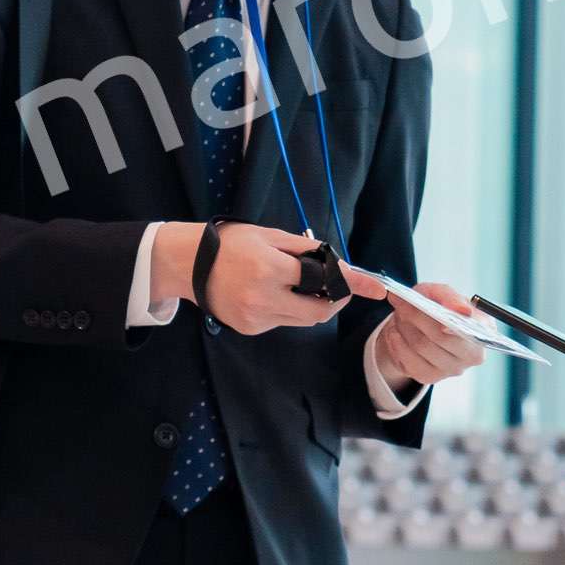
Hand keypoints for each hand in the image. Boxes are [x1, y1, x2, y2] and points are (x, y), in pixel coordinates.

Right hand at [153, 221, 347, 335]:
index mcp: (270, 268)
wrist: (188, 264)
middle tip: (337, 287)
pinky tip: (270, 293)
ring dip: (310, 304)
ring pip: (303, 319)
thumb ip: (307, 251)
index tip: (376, 288)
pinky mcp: (250, 329)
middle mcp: (264, 297)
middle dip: (335, 300)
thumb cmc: (231, 243)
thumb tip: (341, 265)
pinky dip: (287, 309)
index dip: (352, 284)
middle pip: (320, 312)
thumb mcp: (270, 235)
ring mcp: (256, 317)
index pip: (324, 280)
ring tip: (293, 283)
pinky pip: (283, 322)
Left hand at [350, 273, 486, 391]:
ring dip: (406, 329)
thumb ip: (450, 297)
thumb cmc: (434, 306)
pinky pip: (410, 363)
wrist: (415, 326)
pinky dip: (398, 345)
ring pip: (422, 347)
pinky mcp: (432, 377)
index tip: (442, 321)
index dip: (457, 326)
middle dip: (419, 318)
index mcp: (484, 330)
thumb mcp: (439, 293)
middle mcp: (473, 354)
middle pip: (442, 338)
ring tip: (399, 316)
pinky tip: (395, 334)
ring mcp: (453, 369)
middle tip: (403, 305)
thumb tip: (462, 310)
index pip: (473, 331)